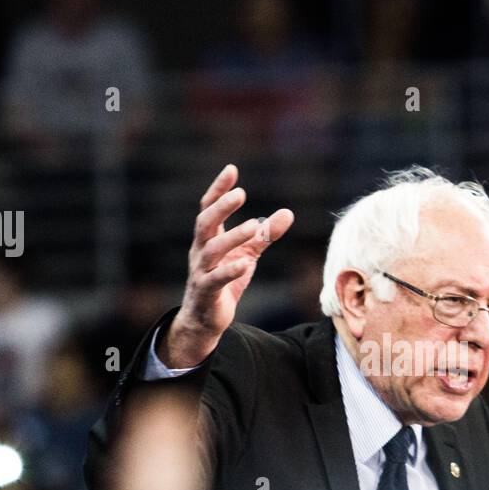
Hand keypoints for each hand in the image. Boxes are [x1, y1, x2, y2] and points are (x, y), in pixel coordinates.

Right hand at [162, 164, 294, 366]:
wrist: (204, 320)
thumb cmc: (224, 282)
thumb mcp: (247, 255)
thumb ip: (264, 235)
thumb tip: (288, 212)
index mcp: (208, 239)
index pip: (209, 208)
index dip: (218, 189)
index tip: (231, 169)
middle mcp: (200, 251)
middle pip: (205, 223)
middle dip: (221, 207)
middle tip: (241, 193)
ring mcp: (200, 272)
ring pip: (211, 250)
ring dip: (233, 236)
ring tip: (255, 226)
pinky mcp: (206, 292)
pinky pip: (216, 280)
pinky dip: (230, 270)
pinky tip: (245, 264)